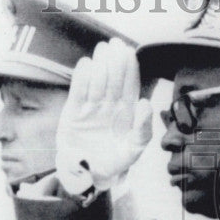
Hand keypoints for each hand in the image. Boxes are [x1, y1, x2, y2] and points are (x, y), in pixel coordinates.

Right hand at [56, 38, 152, 193]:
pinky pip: (78, 93)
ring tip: (102, 50)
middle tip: (114, 44)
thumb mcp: (135, 149)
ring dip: (100, 66)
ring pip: (97, 82)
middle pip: (113, 79)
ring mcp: (91, 108)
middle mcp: (109, 106)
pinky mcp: (74, 113)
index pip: (129, 85)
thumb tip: (146, 103)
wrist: (89, 175)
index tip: (129, 51)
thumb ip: (143, 129)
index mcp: (126, 111)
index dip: (129, 68)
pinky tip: (86, 65)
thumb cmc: (115, 161)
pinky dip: (81, 79)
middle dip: (114, 61)